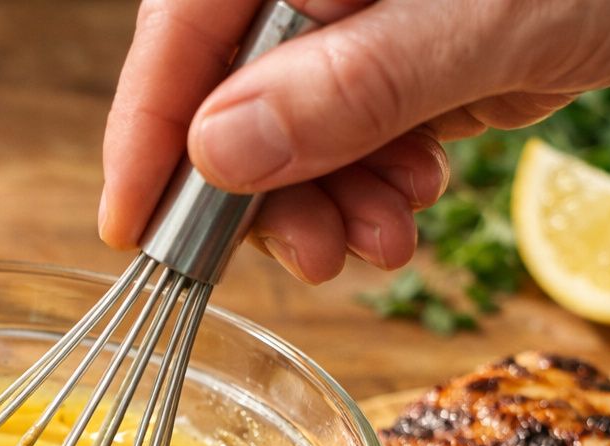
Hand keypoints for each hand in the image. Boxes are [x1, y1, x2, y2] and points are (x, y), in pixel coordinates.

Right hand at [102, 0, 609, 282]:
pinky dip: (366, 188)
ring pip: (283, 134)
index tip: (131, 229)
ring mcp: (349, 23)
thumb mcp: (479, 21)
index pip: (180, 33)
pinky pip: (342, 142)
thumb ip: (346, 86)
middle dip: (265, 194)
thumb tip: (216, 153)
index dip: (149, 134)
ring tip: (388, 236)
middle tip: (318, 257)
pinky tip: (412, 197)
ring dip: (325, 205)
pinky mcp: (392, 62)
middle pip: (225, 95)